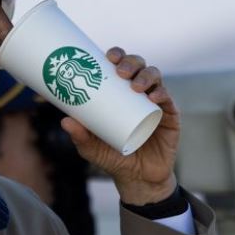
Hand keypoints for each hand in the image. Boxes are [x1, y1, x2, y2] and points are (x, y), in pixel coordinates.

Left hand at [59, 47, 179, 204]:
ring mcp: (156, 102)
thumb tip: (65, 121)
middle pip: (138, 66)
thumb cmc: (113, 158)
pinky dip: (162, 94)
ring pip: (154, 77)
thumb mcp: (92, 148)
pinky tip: (154, 97)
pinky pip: (168, 99)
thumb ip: (80, 136)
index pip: (119, 66)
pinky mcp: (170, 116)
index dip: (117, 55)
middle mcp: (139, 92)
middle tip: (121, 72)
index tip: (108, 56)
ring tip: (136, 86)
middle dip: (131, 62)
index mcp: (120, 93)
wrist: (138, 179)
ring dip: (145, 76)